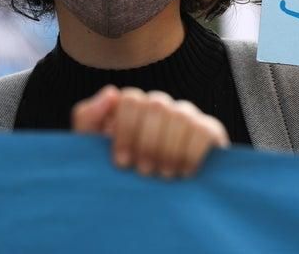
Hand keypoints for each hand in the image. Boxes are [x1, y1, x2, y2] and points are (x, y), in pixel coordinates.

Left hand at [72, 85, 229, 177]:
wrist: (152, 206)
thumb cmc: (120, 174)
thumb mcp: (92, 150)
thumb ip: (88, 118)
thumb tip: (111, 92)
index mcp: (134, 107)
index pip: (131, 99)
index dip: (126, 130)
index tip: (121, 162)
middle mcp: (161, 106)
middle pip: (157, 105)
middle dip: (148, 142)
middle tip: (144, 171)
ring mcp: (187, 115)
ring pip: (180, 116)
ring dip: (169, 149)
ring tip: (164, 174)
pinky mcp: (210, 130)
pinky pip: (202, 130)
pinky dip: (191, 153)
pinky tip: (184, 172)